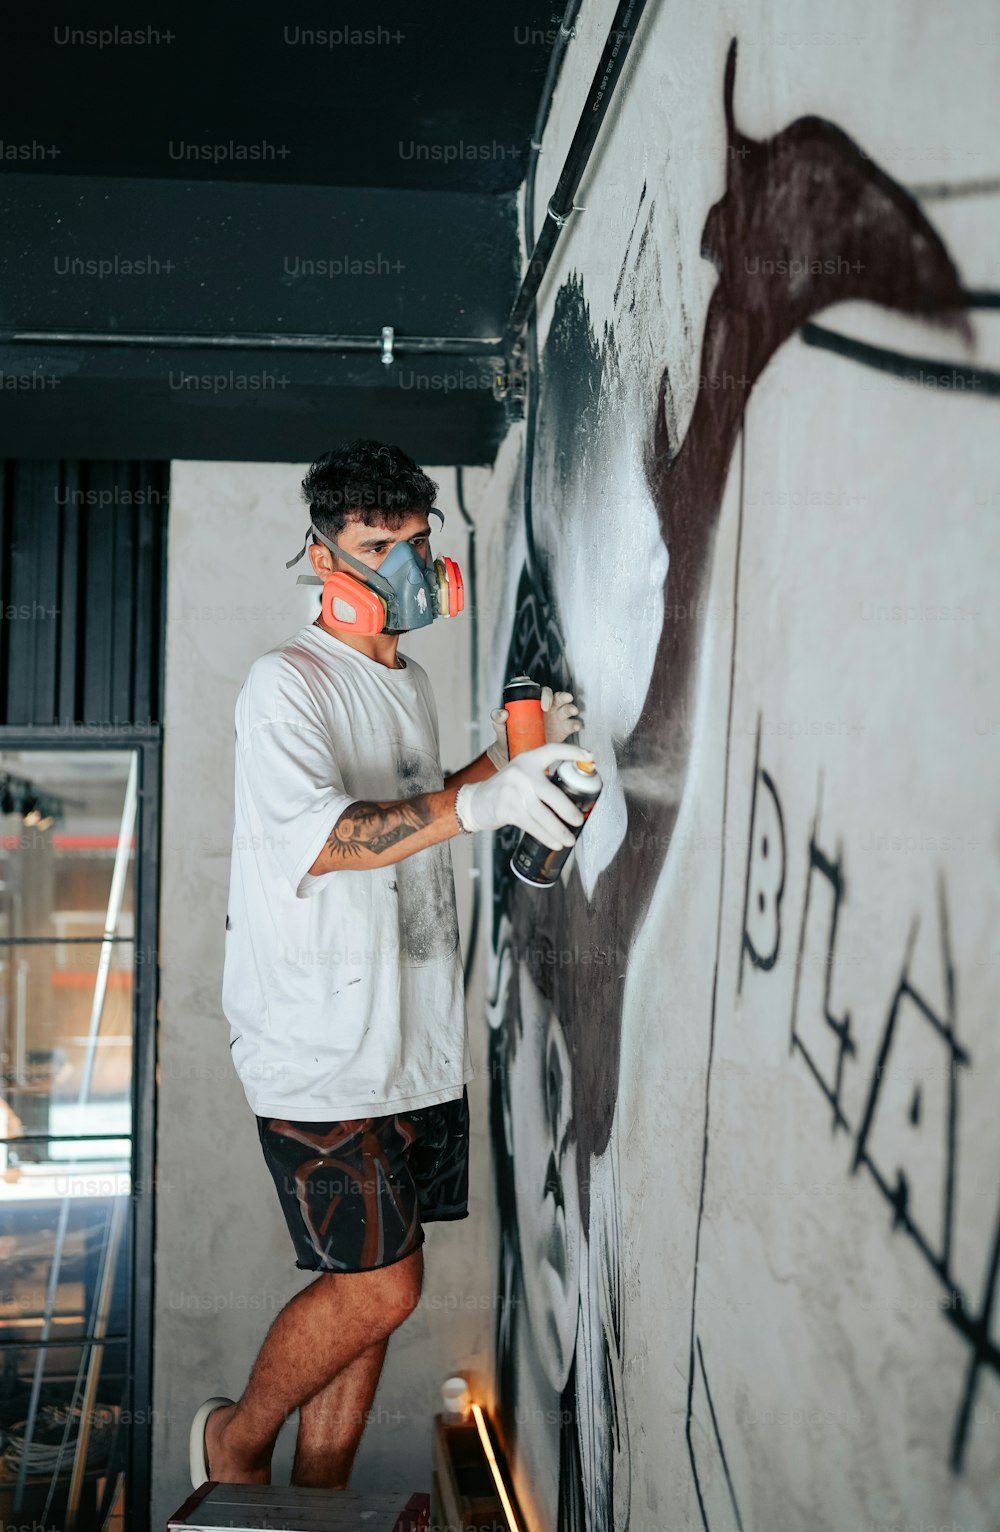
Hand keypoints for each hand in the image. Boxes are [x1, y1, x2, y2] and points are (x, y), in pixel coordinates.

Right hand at [457, 743, 594, 848]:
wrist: (476, 801)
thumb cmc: (506, 789)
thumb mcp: (521, 774)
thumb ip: (542, 778)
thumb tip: (574, 797)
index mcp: (528, 760)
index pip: (552, 750)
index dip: (572, 752)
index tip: (591, 757)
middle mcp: (521, 772)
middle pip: (552, 793)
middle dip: (568, 810)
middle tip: (579, 820)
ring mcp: (513, 791)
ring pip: (543, 814)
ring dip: (558, 830)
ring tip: (570, 839)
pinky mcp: (507, 809)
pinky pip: (532, 825)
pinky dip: (545, 836)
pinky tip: (555, 843)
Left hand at [486, 688, 583, 769]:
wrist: (515, 752)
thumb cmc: (509, 735)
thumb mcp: (501, 725)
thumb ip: (497, 717)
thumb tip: (502, 713)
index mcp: (535, 703)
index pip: (544, 693)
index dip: (547, 695)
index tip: (544, 705)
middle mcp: (549, 708)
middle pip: (560, 698)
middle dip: (564, 697)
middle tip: (565, 700)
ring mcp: (557, 719)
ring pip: (568, 710)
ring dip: (571, 709)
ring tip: (572, 711)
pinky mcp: (563, 731)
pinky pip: (572, 725)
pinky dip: (576, 724)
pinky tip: (575, 726)